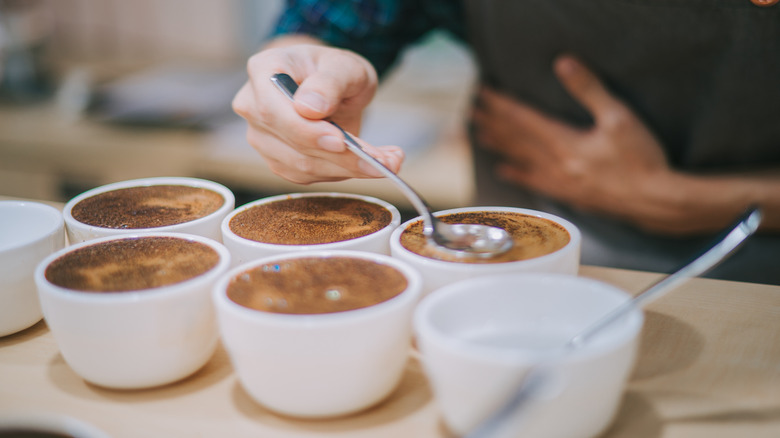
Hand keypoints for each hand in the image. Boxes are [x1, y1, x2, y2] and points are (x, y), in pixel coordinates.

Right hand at [232, 36, 403, 183]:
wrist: (329, 86)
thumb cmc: (332, 69)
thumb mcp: (343, 65)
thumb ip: (329, 82)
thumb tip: (309, 108)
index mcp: (263, 71)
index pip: (273, 110)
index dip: (305, 131)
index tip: (340, 141)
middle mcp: (253, 106)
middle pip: (292, 143)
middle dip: (342, 157)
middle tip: (386, 160)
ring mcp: (262, 137)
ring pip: (302, 166)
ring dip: (349, 168)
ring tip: (388, 161)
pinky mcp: (277, 160)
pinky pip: (308, 176)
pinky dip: (342, 173)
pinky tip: (368, 164)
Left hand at [472, 55, 692, 232]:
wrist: (656, 202)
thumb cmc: (642, 160)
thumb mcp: (619, 117)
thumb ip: (589, 90)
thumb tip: (564, 64)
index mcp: (565, 144)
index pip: (523, 120)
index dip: (501, 105)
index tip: (483, 95)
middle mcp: (555, 164)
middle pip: (516, 140)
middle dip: (493, 124)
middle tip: (472, 113)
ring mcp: (560, 182)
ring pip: (520, 160)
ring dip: (499, 146)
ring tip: (479, 136)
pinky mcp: (569, 195)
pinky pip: (534, 181)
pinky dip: (517, 174)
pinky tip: (505, 171)